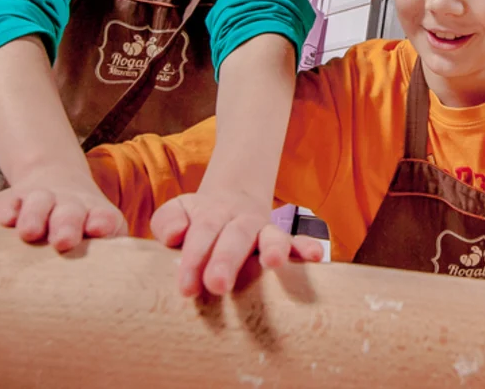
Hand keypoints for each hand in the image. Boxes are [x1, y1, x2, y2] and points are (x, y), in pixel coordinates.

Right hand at [0, 161, 126, 252]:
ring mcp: (44, 201)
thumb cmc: (79, 229)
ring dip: (36, 216)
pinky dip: (8, 210)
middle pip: (72, 213)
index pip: (104, 218)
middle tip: (63, 241)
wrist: (55, 178)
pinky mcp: (17, 200)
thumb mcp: (99, 242)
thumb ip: (105, 263)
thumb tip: (122, 311)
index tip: (97, 229)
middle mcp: (72, 208)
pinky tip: (4, 219)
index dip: (102, 222)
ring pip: (41, 202)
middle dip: (67, 225)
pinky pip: (12, 203)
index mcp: (97, 219)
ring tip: (29, 232)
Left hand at [150, 188, 324, 296]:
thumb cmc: (199, 217)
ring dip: (274, 247)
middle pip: (234, 237)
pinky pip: (297, 243)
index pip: (201, 233)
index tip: (186, 289)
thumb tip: (175, 236)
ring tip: (274, 262)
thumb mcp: (179, 209)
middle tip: (217, 285)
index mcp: (211, 214)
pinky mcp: (283, 242)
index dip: (194, 259)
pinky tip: (315, 256)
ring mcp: (264, 230)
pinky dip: (306, 248)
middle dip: (227, 260)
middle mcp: (240, 221)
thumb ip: (168, 220)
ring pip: (271, 235)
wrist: (233, 195)